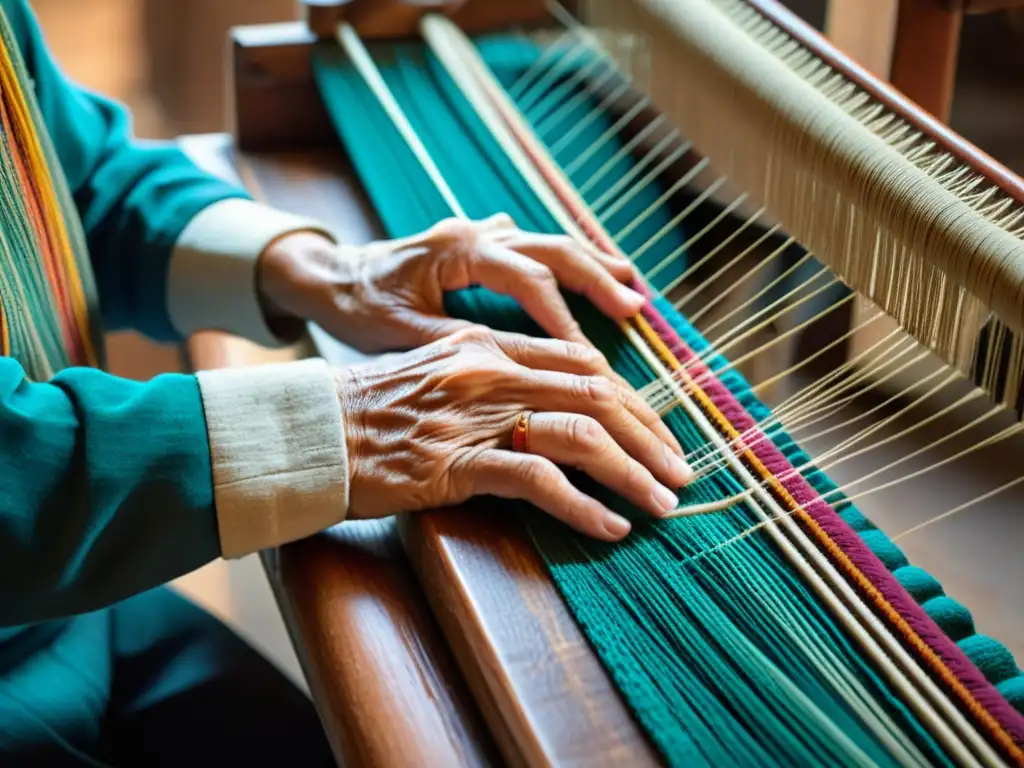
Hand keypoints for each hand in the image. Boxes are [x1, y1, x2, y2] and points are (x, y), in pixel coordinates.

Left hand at [259, 214, 645, 354]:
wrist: (325, 275)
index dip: (562, 317)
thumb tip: (508, 368)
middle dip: (597, 279)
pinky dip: (565, 263)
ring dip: (591, 265)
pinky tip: (590, 273)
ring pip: (548, 242)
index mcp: (458, 249)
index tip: (588, 355)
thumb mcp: (399, 332)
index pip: (527, 280)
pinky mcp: (478, 243)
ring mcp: (479, 233)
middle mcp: (476, 232)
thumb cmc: (355, 305)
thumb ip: (454, 342)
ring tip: (632, 288)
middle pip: (552, 248)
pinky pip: (532, 246)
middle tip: (635, 309)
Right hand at [335, 327, 691, 541]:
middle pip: (595, 395)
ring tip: (662, 505)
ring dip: (631, 472)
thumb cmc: (370, 409)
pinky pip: (536, 480)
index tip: (660, 435)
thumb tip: (553, 397)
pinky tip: (608, 526)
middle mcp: (488, 371)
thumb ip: (493, 374)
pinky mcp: (454, 463)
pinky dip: (582, 505)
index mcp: (486, 346)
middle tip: (680, 473)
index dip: (633, 402)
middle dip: (649, 437)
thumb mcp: (436, 373)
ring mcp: (472, 416)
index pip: (583, 366)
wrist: (308, 431)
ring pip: (578, 434)